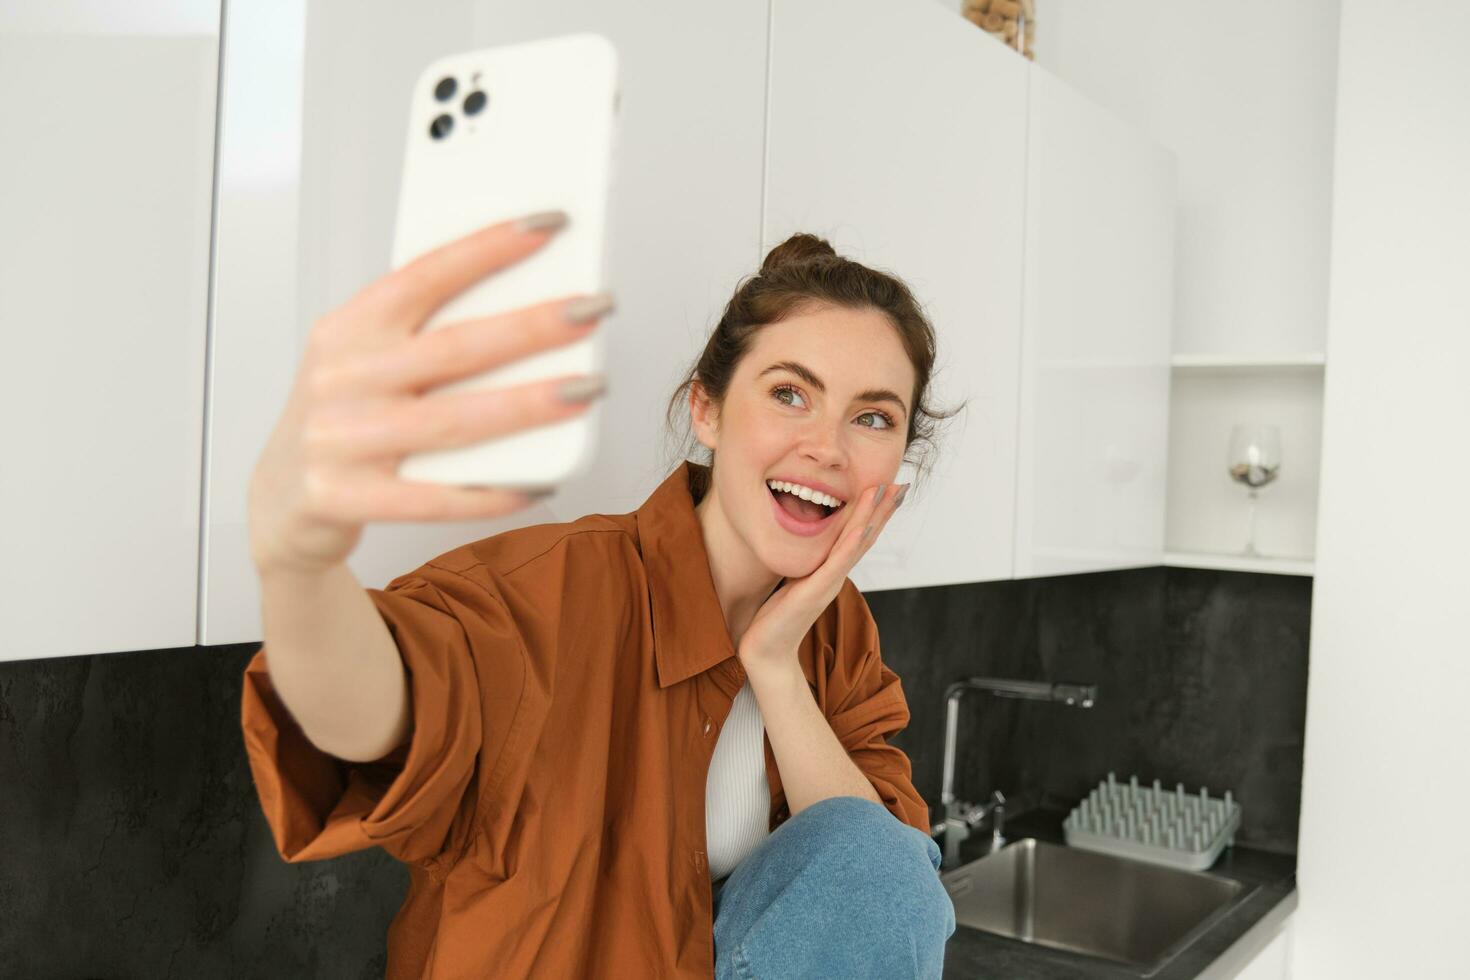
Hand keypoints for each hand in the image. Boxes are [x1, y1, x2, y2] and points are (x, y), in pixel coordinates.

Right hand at [248, 211, 612, 575]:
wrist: (281, 503)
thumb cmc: (344, 419)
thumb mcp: (364, 362)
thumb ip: (423, 334)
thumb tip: (530, 307)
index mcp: (348, 330)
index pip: (425, 275)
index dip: (489, 247)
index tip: (550, 225)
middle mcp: (340, 379)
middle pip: (454, 347)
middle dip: (533, 326)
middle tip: (594, 310)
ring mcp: (339, 441)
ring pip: (452, 421)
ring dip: (528, 405)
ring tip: (587, 388)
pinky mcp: (344, 499)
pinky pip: (434, 498)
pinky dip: (491, 492)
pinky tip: (539, 481)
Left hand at [737, 481, 909, 674]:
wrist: (767, 652)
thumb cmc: (776, 618)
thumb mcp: (794, 581)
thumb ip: (806, 565)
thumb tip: (806, 545)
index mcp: (831, 570)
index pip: (858, 536)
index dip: (874, 512)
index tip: (887, 488)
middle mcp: (836, 575)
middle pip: (866, 536)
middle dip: (883, 509)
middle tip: (901, 484)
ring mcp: (829, 583)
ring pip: (857, 544)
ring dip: (873, 517)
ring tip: (887, 493)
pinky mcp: (815, 591)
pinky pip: (838, 563)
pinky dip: (852, 544)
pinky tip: (863, 527)